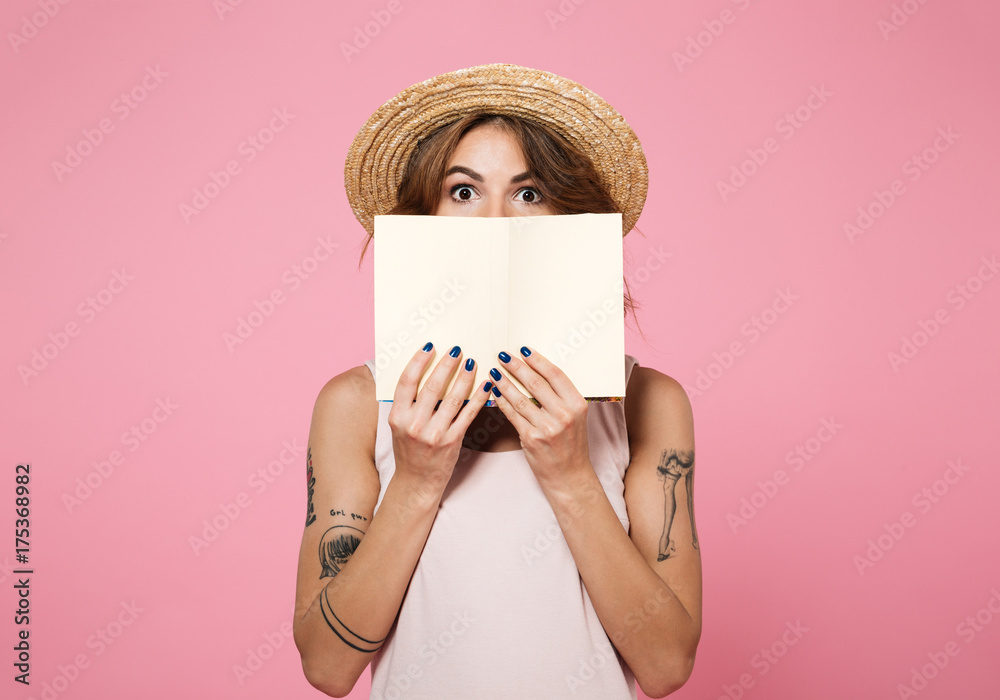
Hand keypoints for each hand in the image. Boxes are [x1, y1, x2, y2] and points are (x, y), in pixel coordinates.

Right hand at [387, 343, 490, 495]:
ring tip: (472, 362)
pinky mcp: (452, 441)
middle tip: (457, 350)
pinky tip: (485, 385)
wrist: (416, 482)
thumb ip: (408, 402)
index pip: (406, 382)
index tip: (429, 347)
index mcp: (397, 417)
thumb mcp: (399, 425)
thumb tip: (421, 371)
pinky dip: (478, 398)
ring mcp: (434, 434)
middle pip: (432, 386)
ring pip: (453, 398)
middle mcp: (414, 424)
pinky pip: (468, 414)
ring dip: (464, 377)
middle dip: (446, 364)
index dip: (418, 361)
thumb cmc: (409, 450)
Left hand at [487, 346, 591, 486]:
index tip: (524, 350)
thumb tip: (535, 372)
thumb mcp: (575, 417)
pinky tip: (495, 392)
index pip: (555, 375)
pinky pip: (513, 415)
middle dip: (516, 367)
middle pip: (536, 383)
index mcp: (578, 404)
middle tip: (503, 356)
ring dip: (504, 383)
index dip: (538, 360)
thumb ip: (560, 397)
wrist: (569, 476)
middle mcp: (564, 415)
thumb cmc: (571, 444)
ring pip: (520, 399)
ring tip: (494, 372)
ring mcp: (548, 428)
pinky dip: (502, 402)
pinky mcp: (532, 439)